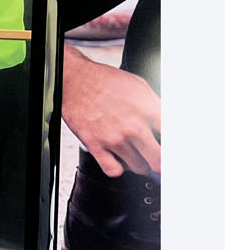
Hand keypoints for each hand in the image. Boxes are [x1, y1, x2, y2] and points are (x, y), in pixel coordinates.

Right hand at [63, 47, 161, 175]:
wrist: (75, 79)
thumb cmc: (105, 80)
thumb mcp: (140, 87)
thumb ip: (156, 107)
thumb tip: (167, 125)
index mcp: (148, 110)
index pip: (173, 141)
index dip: (173, 148)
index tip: (169, 149)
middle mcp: (132, 126)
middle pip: (159, 161)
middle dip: (160, 161)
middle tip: (156, 157)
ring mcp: (113, 138)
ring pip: (139, 168)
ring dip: (139, 163)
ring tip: (135, 153)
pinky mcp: (95, 144)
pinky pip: (113, 170)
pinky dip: (118, 168)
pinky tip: (117, 158)